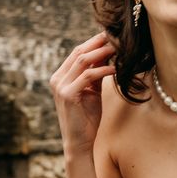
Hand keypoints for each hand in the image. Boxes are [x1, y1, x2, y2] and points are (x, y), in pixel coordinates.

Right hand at [50, 32, 116, 155]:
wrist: (79, 142)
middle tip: (117, 36)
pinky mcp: (68, 95)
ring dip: (102, 52)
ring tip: (119, 48)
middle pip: (79, 52)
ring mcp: (60, 86)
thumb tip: (109, 54)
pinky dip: (103, 70)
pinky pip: (87, 76)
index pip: (78, 52)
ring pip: (82, 60)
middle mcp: (57, 78)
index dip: (95, 42)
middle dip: (99, 42)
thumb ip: (97, 73)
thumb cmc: (87, 118)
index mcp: (61, 76)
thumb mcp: (93, 91)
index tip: (112, 35)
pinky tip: (116, 69)